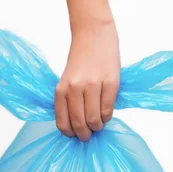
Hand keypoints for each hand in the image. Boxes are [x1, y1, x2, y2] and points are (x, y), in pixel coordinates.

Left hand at [55, 19, 120, 141]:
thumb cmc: (81, 59)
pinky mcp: (111, 83)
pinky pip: (108, 110)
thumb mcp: (67, 80)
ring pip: (94, 120)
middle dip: (85, 135)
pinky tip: (106, 112)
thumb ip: (69, 101)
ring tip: (99, 123)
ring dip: (98, 127)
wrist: (94, 35)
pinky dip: (107, 116)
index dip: (71, 133)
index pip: (63, 123)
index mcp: (61, 89)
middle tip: (89, 135)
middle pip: (80, 124)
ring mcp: (93, 86)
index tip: (76, 134)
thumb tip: (78, 126)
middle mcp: (75, 88)